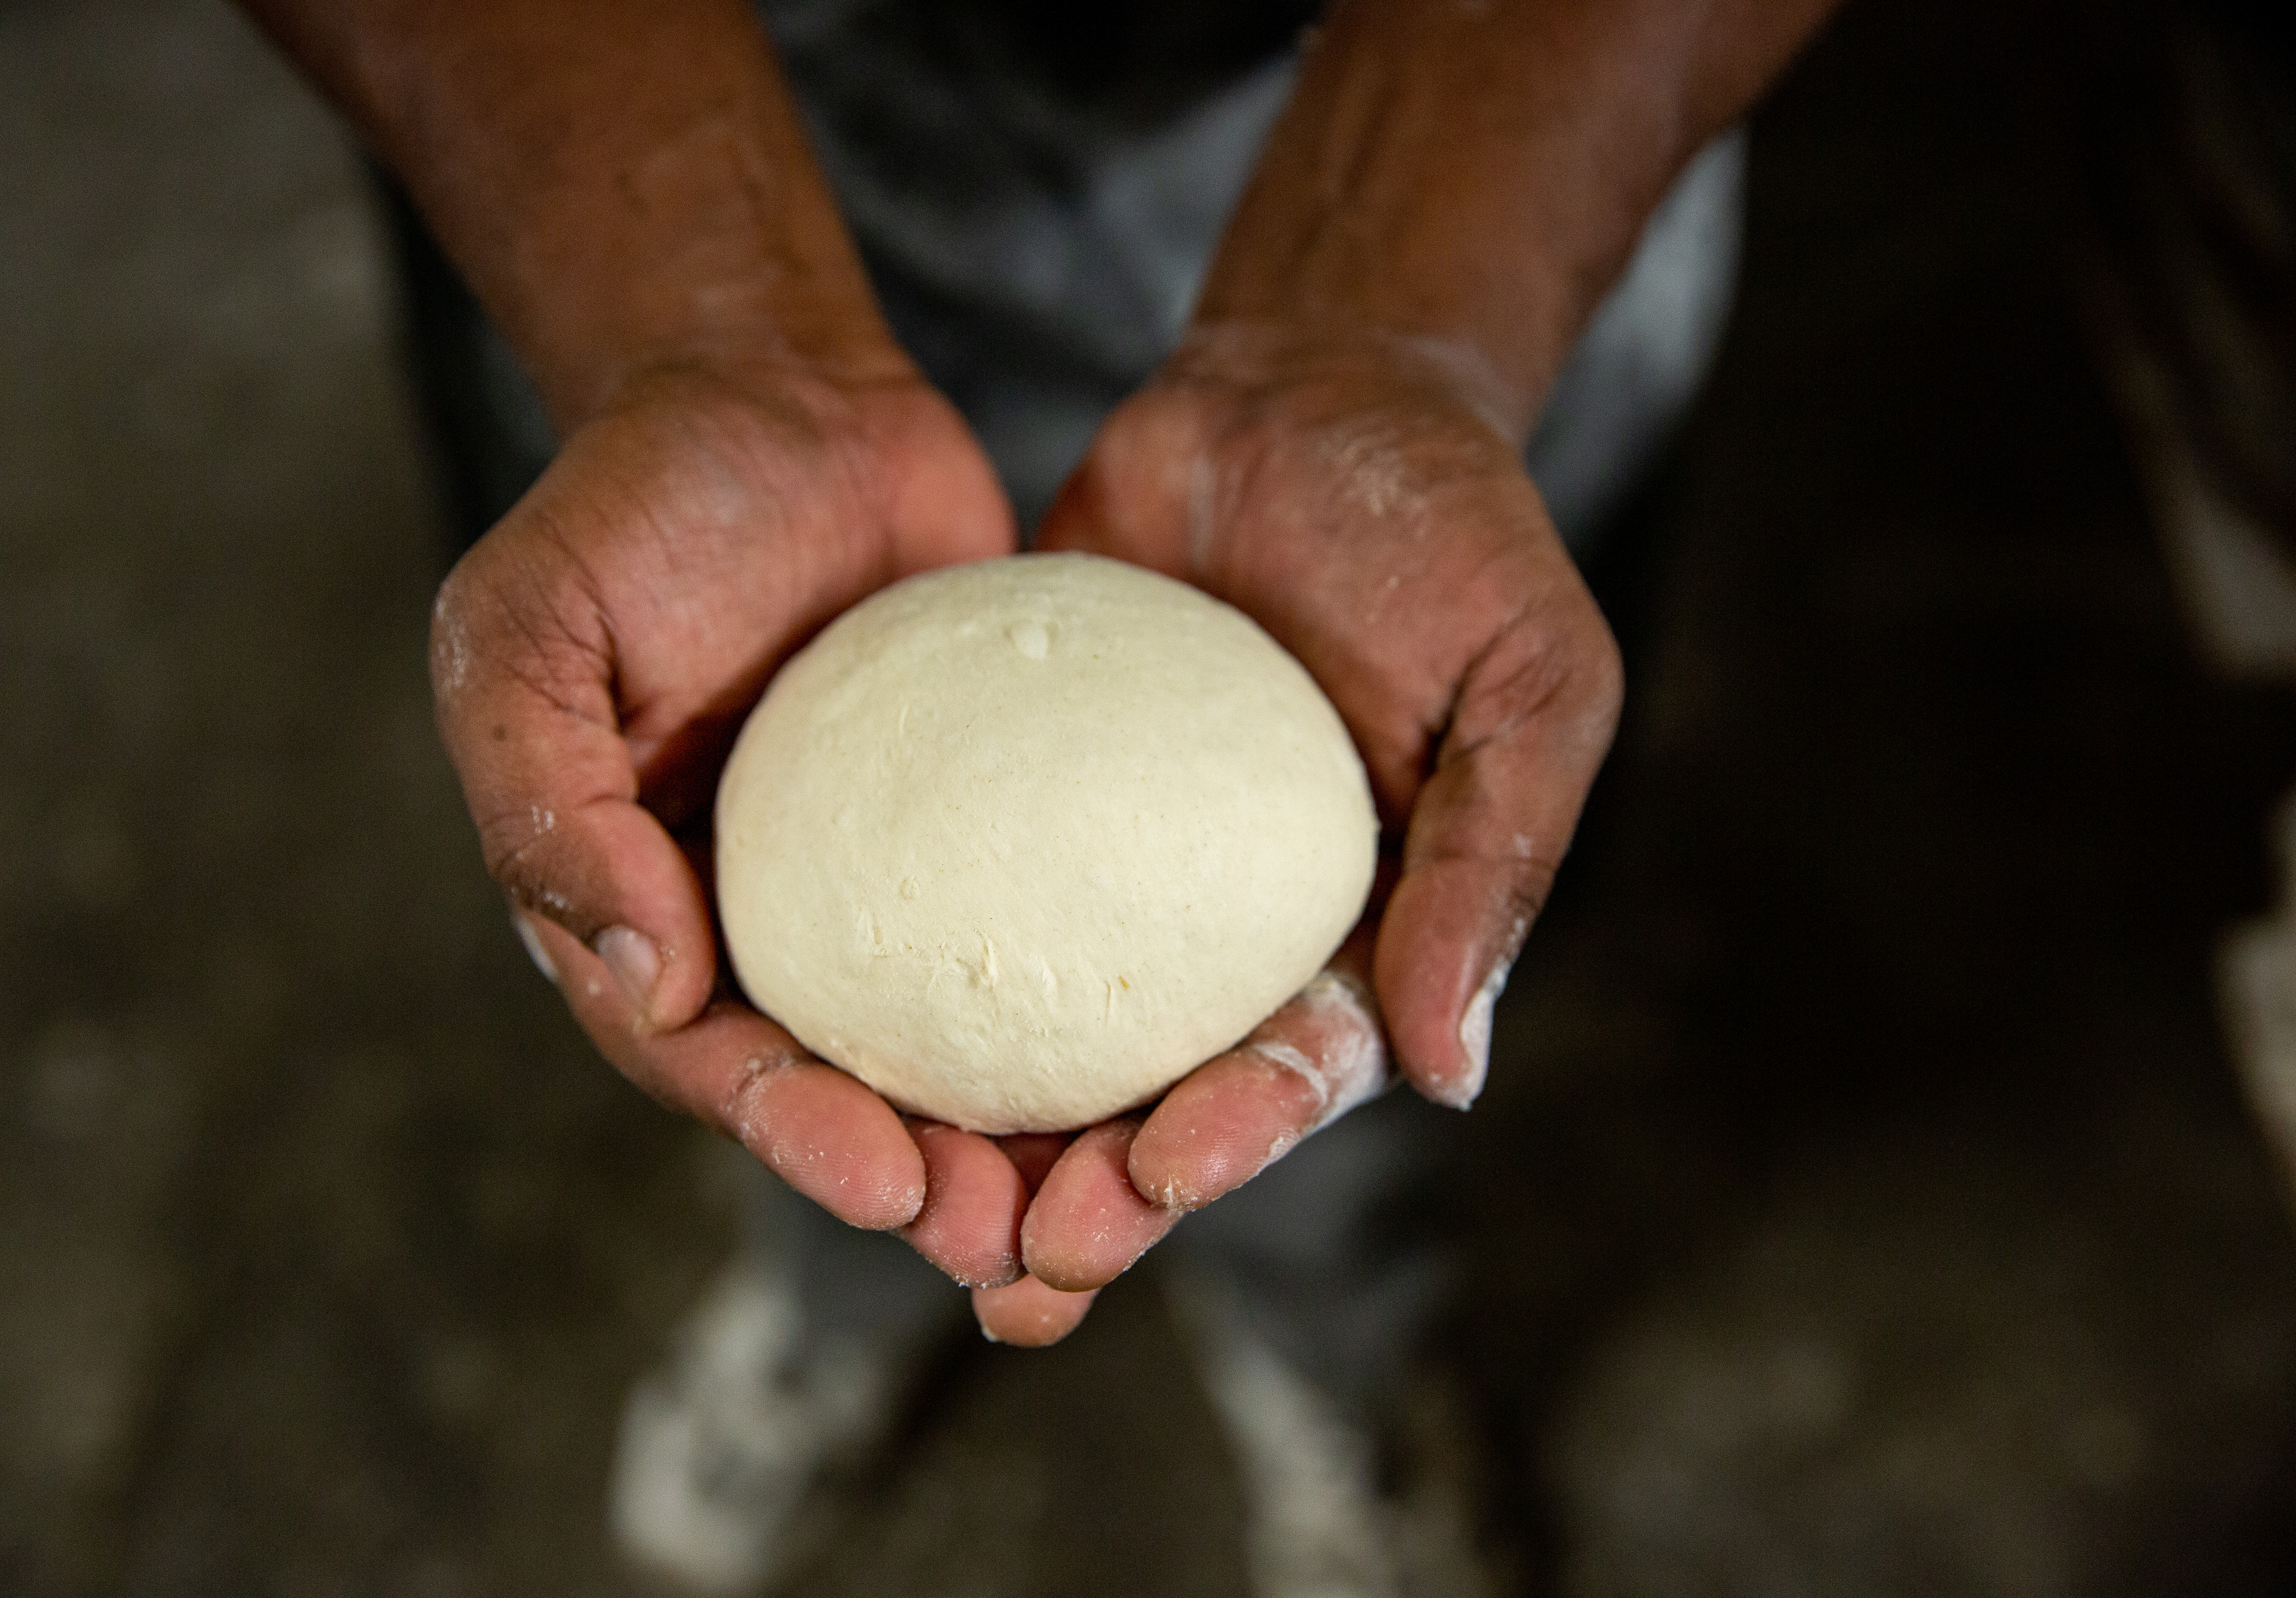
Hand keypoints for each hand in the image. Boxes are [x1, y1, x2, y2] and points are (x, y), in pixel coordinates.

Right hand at [434, 352, 1098, 1306]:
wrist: (776, 394)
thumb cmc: (631, 506)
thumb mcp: (529, 634)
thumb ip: (548, 806)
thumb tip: (641, 982)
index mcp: (640, 903)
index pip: (705, 1055)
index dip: (789, 1131)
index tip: (887, 1179)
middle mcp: (761, 916)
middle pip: (837, 1083)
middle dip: (922, 1178)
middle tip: (1014, 1240)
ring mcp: (879, 880)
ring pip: (948, 1037)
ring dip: (1019, 1133)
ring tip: (1111, 1198)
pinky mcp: (988, 825)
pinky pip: (1038, 925)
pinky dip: (1092, 1001)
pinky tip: (1174, 1052)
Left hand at [970, 325, 1622, 1341]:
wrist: (1314, 387)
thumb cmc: (1455, 531)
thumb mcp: (1529, 681)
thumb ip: (1490, 866)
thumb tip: (1446, 1073)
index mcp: (1356, 932)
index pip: (1294, 1069)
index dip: (1231, 1137)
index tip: (1157, 1170)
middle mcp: (1224, 926)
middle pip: (1155, 1092)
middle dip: (1091, 1190)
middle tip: (1012, 1262)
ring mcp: (1110, 866)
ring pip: (1044, 1029)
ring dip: (985, 1130)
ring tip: (908, 1198)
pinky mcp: (1012, 788)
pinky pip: (952, 887)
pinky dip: (902, 967)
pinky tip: (826, 1023)